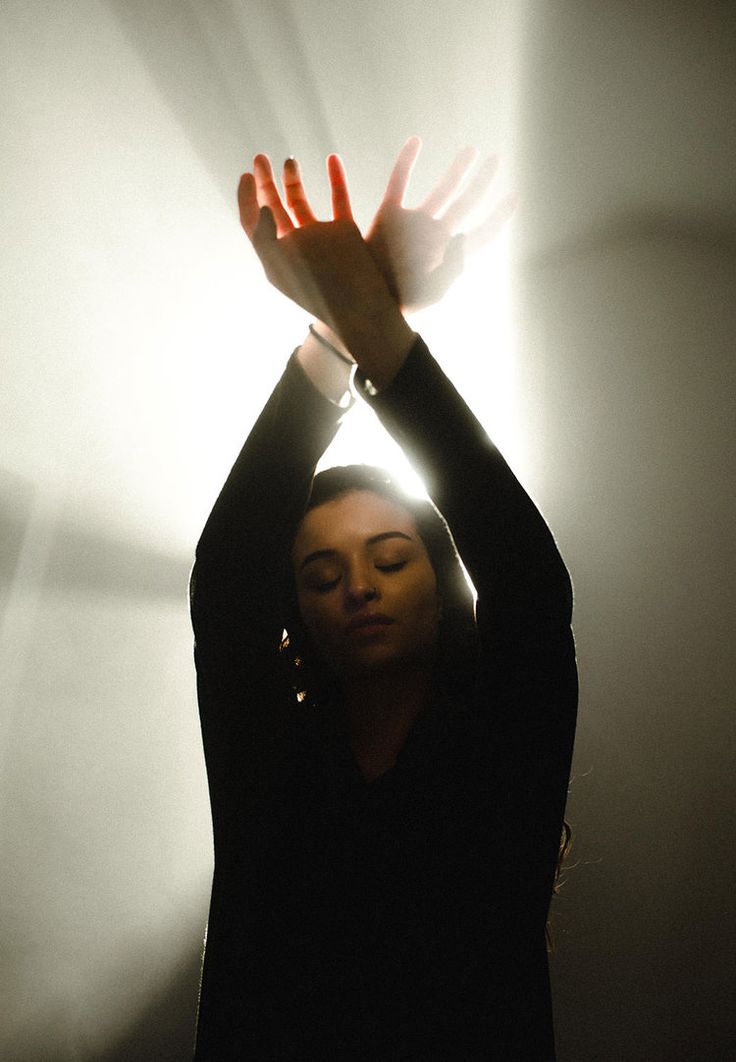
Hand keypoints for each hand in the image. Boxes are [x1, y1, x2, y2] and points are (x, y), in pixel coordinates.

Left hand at [238, 154, 392, 335]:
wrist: (358, 306)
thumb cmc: (317, 292)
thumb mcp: (280, 265)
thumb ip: (264, 236)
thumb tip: (262, 207)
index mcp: (275, 256)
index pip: (253, 223)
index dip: (246, 199)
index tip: (246, 176)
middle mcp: (294, 245)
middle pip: (272, 208)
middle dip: (264, 182)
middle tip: (260, 158)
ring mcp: (318, 237)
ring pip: (301, 202)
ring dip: (293, 180)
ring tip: (289, 160)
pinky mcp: (344, 232)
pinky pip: (339, 200)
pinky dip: (336, 179)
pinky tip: (332, 159)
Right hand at [358, 136, 516, 311]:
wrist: (362, 302)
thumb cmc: (399, 305)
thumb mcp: (432, 294)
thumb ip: (453, 269)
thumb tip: (464, 236)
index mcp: (449, 255)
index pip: (482, 233)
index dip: (499, 215)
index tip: (514, 196)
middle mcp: (435, 235)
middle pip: (466, 203)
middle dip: (482, 182)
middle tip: (496, 159)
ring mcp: (413, 224)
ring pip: (441, 190)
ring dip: (456, 171)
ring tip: (471, 151)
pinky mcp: (388, 216)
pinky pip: (398, 183)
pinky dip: (405, 162)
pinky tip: (416, 141)